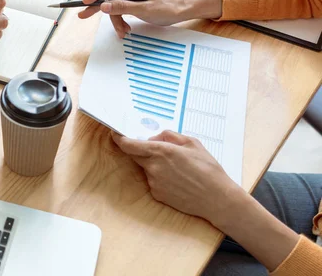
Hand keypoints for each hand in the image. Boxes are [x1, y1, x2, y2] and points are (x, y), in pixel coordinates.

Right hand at [78, 0, 222, 37]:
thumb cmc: (166, 8)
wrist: (178, 12)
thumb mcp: (144, 10)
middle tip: (82, 15)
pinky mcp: (130, 2)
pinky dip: (120, 22)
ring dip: (115, 21)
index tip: (86, 2)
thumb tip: (104, 7)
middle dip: (97, 8)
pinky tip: (125, 29)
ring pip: (113, 7)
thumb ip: (123, 7)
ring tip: (122, 32)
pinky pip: (119, 11)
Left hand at [112, 130, 243, 225]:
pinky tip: (178, 180)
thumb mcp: (192, 143)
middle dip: (140, 149)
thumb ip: (169, 135)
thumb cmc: (208, 169)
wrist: (217, 199)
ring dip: (154, 164)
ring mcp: (154, 182)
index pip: (128, 144)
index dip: (119, 138)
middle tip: (157, 150)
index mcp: (161, 151)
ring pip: (146, 168)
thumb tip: (154, 137)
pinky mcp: (157, 194)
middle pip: (134, 155)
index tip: (115, 134)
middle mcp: (153, 167)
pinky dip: (160, 177)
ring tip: (178, 169)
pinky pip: (153, 181)